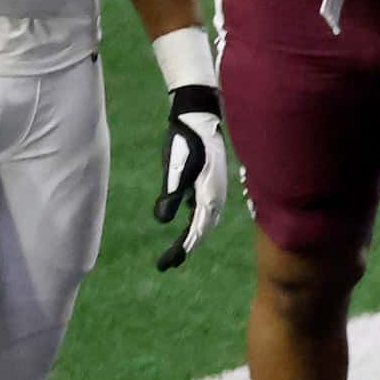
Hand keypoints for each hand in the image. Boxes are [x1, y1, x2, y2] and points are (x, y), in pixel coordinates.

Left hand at [150, 74, 228, 272]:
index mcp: (209, 196)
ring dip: (193, 235)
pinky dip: (197, 221)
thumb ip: (170, 194)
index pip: (196, 230)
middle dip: (187, 246)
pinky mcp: (211, 183)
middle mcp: (216, 197)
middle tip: (168, 263)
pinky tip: (187, 222)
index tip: (169, 263)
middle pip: (202, 229)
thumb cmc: (186, 139)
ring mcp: (217, 190)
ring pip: (206, 220)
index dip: (183, 248)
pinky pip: (206, 209)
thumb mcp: (175, 166)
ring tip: (178, 250)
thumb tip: (162, 221)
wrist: (199, 116)